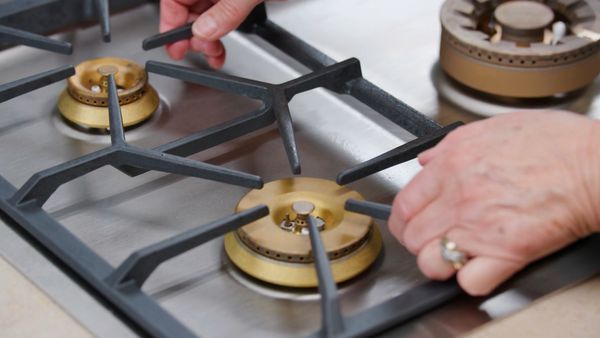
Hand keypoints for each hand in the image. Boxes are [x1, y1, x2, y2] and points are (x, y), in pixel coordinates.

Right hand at [160, 0, 263, 67]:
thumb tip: (204, 32)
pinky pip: (222, 11)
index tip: (175, 46)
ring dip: (207, 35)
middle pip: (188, 6)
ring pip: (205, 10)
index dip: (171, 23)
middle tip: (201, 53)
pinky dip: (221, 28)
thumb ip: (226, 12)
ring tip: (215, 53)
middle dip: (193, 33)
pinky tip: (223, 42)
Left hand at [389, 111, 599, 295]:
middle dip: (417, 241)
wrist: (594, 165)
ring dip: (438, 264)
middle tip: (432, 240)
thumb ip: (450, 144)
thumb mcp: (493, 126)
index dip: (402, 219)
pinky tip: (480, 268)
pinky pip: (469, 281)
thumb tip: (426, 160)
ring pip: (430, 262)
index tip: (409, 223)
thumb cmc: (556, 144)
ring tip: (452, 257)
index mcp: (453, 165)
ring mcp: (479, 227)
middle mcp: (459, 197)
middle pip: (411, 235)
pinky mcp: (506, 253)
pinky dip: (471, 280)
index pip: (403, 203)